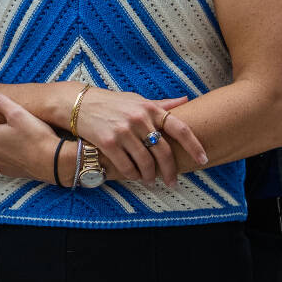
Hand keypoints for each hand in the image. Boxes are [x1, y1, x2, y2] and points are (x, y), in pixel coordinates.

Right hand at [66, 87, 206, 184]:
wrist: (78, 104)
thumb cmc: (111, 103)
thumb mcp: (137, 99)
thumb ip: (161, 104)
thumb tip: (186, 99)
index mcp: (150, 108)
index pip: (180, 128)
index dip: (195, 145)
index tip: (204, 159)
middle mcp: (139, 119)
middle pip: (164, 152)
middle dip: (171, 170)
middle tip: (173, 181)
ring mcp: (124, 131)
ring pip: (146, 162)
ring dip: (150, 175)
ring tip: (151, 180)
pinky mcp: (109, 142)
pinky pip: (127, 166)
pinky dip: (133, 175)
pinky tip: (135, 176)